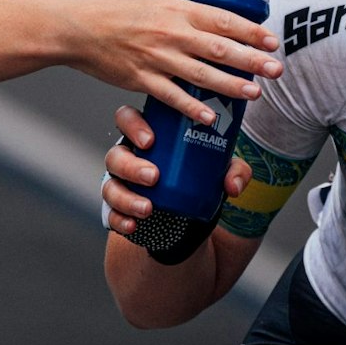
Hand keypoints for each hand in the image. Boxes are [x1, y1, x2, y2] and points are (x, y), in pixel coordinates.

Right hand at [55, 0, 280, 125]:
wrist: (80, 25)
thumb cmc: (120, 12)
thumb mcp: (157, 1)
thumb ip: (186, 14)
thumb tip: (216, 22)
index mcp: (178, 9)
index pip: (224, 20)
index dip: (251, 32)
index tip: (272, 41)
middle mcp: (171, 33)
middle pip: (220, 48)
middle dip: (252, 60)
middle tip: (277, 69)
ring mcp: (157, 57)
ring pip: (202, 74)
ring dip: (231, 85)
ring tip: (255, 94)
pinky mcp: (141, 79)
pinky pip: (172, 96)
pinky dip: (192, 108)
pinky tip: (211, 117)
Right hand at [100, 105, 251, 236]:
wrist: (191, 216)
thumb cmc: (200, 178)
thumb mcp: (221, 171)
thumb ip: (235, 171)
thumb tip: (233, 186)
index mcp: (147, 137)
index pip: (127, 119)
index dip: (132, 125)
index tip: (151, 140)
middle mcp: (128, 159)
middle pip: (116, 156)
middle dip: (131, 166)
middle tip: (154, 176)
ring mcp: (121, 185)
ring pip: (110, 186)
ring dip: (126, 197)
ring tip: (148, 208)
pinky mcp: (119, 210)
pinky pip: (110, 214)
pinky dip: (119, 220)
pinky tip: (133, 225)